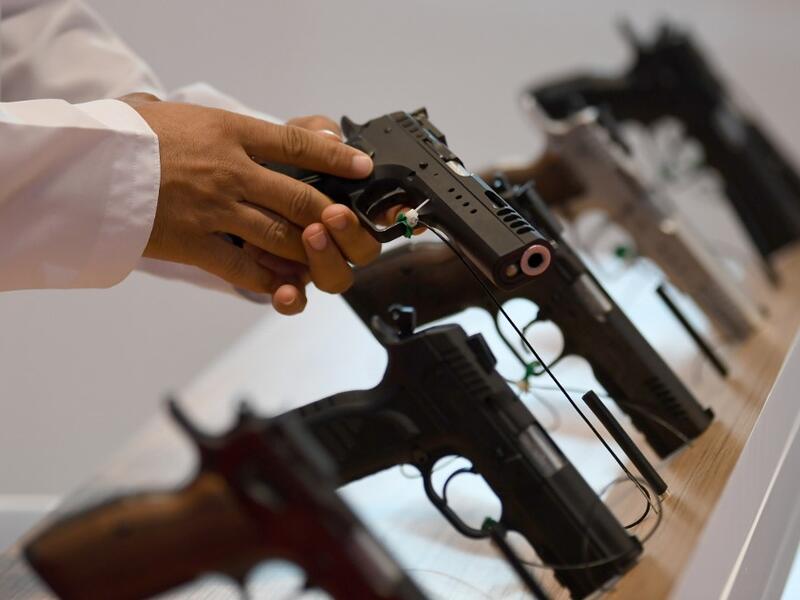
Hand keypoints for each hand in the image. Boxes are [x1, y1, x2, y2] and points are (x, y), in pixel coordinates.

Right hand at [120, 94, 376, 314]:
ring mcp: (214, 210)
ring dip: (310, 251)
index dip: (336, 157)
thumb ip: (254, 130)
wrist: (90, 166)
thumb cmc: (145, 139)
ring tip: (324, 256)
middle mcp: (230, 171)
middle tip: (352, 226)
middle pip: (301, 198)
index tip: (362, 166)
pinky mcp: (194, 244)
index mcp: (231, 133)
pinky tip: (287, 284)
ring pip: (282, 237)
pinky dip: (273, 280)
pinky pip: (246, 271)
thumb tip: (313, 132)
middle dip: (335, 216)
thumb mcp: (200, 118)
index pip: (296, 142)